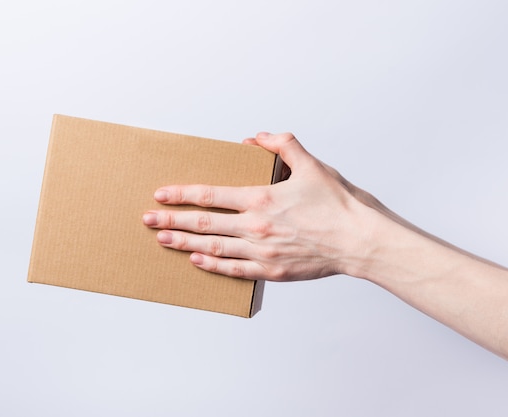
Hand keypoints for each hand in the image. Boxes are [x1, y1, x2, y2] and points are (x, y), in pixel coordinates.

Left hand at [142, 132, 381, 280]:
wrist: (360, 240)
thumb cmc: (338, 203)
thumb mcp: (311, 164)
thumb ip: (282, 144)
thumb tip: (255, 137)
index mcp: (262, 199)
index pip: (210, 195)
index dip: (181, 194)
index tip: (160, 194)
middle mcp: (256, 227)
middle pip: (204, 223)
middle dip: (171, 220)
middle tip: (147, 220)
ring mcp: (262, 252)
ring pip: (213, 247)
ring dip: (184, 243)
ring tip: (162, 240)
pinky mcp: (272, 271)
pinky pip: (235, 270)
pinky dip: (213, 265)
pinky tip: (196, 260)